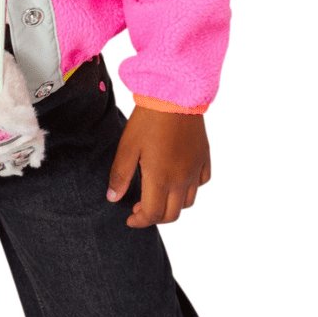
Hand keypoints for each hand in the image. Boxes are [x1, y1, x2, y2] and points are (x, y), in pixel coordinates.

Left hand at [106, 107, 210, 227]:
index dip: (139, 221)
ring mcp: (195, 169)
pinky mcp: (204, 157)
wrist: (175, 95)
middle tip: (140, 208)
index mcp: (161, 179)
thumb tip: (113, 198)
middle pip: (171, 214)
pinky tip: (179, 178)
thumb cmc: (147, 120)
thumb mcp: (128, 147)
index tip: (129, 218)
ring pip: (188, 202)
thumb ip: (120, 175)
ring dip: (172, 205)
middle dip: (154, 217)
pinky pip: (201, 183)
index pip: (152, 214)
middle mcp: (182, 180)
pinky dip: (190, 188)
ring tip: (158, 194)